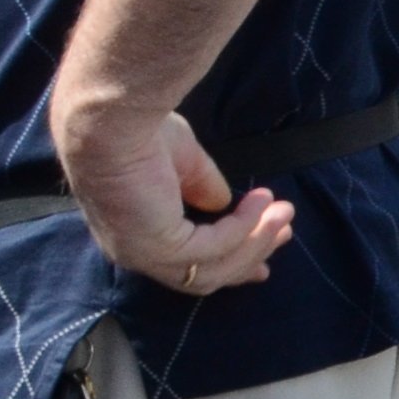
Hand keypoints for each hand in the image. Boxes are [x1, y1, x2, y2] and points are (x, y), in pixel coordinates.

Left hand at [55, 101, 295, 292]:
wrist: (112, 121)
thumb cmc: (138, 131)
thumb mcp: (182, 163)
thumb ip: (200, 187)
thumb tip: (223, 204)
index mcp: (134, 235)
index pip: (185, 265)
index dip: (228, 261)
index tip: (263, 259)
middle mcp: (136, 254)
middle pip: (204, 276)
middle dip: (251, 256)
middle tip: (286, 232)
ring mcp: (146, 256)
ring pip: (214, 270)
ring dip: (256, 243)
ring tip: (284, 214)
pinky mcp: (161, 247)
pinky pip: (216, 247)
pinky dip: (245, 227)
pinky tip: (262, 202)